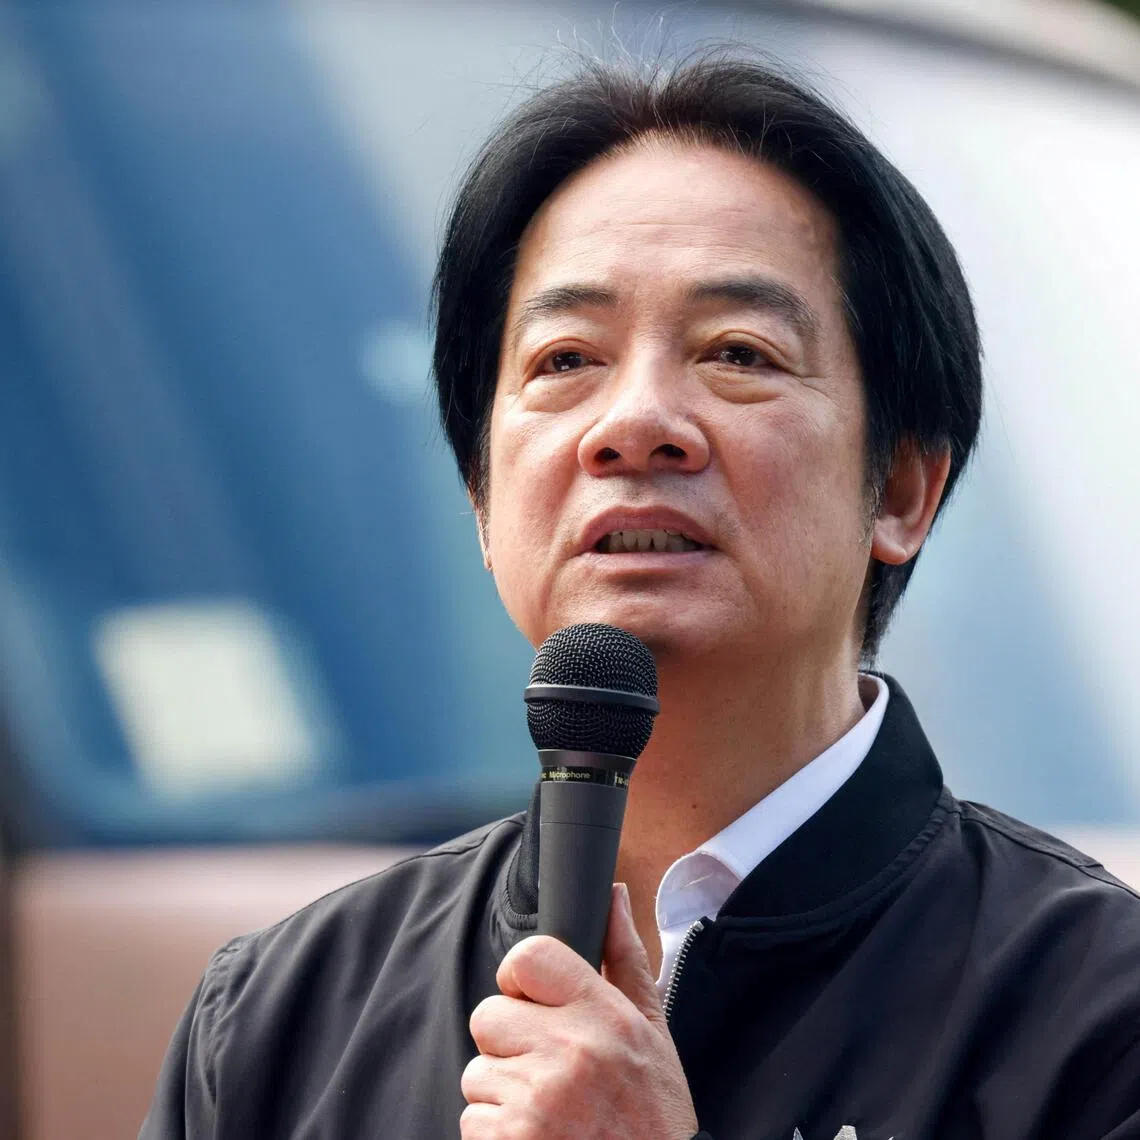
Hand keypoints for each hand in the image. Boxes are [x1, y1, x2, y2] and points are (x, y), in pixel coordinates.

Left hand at [461, 883, 699, 1138]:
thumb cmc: (653, 1111)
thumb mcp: (653, 1030)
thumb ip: (624, 957)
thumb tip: (614, 894)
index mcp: (604, 1014)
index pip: (527, 957)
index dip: (519, 978)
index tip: (532, 1001)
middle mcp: (568, 1052)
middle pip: (487, 1015)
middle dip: (508, 1041)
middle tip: (545, 1066)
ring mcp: (536, 1102)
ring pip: (476, 1073)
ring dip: (502, 1093)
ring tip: (549, 1110)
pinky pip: (472, 1121)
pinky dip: (495, 1134)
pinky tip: (537, 1138)